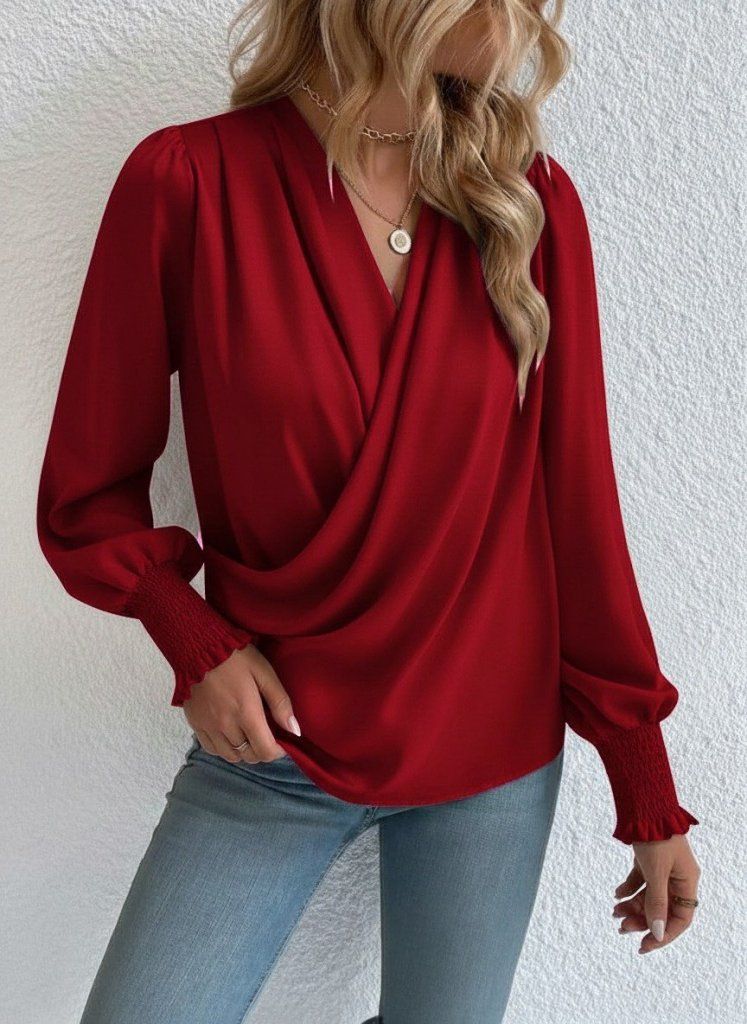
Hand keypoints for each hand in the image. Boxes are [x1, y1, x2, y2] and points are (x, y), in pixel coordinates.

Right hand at [182, 643, 301, 764]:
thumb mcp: (264, 673)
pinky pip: (211, 749)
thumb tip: (295, 730)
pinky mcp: (195, 724)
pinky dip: (224, 748)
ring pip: (230, 756)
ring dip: (243, 751)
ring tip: (249, 735)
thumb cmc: (236, 657)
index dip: (278, 751)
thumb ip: (281, 703)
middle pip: (249, 756)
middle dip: (262, 750)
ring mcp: (208, 726)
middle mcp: (226, 725)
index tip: (282, 741)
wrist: (199, 647)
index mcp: (246, 713)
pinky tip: (230, 734)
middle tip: (266, 734)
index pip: (265, 751)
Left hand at [612, 834, 700, 952]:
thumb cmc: (656, 836)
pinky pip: (640, 880)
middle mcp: (677, 877)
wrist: (645, 804)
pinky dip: (629, 888)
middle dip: (642, 920)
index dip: (663, 934)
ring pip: (649, 895)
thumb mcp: (656, 872)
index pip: (680, 919)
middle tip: (621, 928)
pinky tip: (616, 894)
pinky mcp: (649, 859)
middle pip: (662, 908)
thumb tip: (657, 932)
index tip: (644, 944)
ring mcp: (663, 868)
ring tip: (614, 912)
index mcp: (687, 882)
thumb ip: (656, 902)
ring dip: (632, 905)